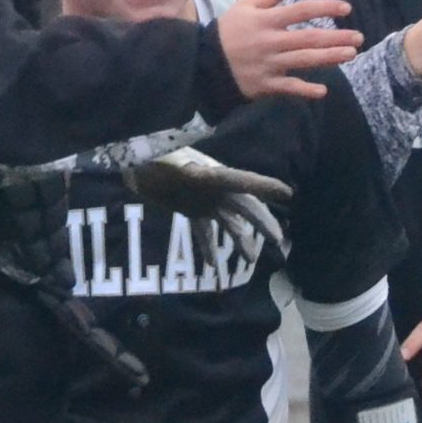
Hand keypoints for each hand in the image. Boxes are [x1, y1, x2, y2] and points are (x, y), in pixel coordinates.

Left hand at [123, 148, 290, 265]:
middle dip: (262, 222)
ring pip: (230, 222)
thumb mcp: (168, 161)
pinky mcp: (191, 210)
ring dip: (240, 240)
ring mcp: (205, 199)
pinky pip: (205, 230)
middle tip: (278, 240)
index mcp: (212, 173)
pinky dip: (209, 246)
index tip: (288, 193)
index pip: (244, 181)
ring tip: (250, 260)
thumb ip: (185, 168)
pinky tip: (211, 264)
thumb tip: (203, 172)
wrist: (133, 162)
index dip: (266, 186)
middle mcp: (215, 187)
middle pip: (244, 206)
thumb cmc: (152, 158)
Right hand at [217, 0, 360, 101]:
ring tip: (351, 54)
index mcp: (266, 20)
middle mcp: (270, 41)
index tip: (346, 9)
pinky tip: (322, 90)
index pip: (301, 11)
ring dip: (329, 58)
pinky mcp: (265, 84)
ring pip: (303, 61)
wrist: (204, 62)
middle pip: (308, 38)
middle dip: (336, 37)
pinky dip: (304, 90)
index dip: (325, 8)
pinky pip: (288, 88)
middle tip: (359, 37)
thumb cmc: (229, 30)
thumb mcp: (246, 5)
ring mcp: (268, 64)